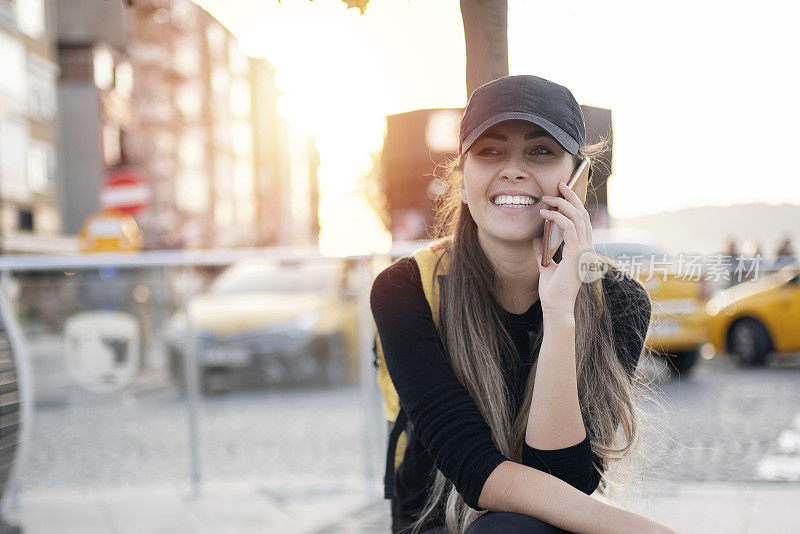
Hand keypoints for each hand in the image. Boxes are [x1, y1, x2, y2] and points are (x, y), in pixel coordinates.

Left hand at [532, 180, 595, 317]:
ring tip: (547, 197)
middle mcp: (587, 247)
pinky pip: (568, 227)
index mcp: (583, 249)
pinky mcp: (576, 254)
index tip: (563, 191)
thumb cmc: (553, 290)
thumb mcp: (546, 266)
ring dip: (562, 203)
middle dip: (571, 196)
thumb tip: (536, 238)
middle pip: (583, 214)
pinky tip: (544, 214)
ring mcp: (584, 250)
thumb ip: (542, 252)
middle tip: (559, 184)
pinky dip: (556, 217)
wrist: (556, 307)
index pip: (583, 220)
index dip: (575, 204)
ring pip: (577, 217)